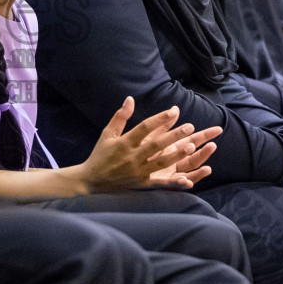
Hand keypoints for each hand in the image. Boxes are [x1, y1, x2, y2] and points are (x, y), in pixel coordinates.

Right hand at [81, 98, 217, 191]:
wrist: (91, 182)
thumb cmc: (100, 155)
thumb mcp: (107, 133)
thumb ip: (120, 116)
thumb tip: (130, 98)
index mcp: (124, 143)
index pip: (145, 128)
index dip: (160, 119)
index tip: (174, 111)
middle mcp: (132, 157)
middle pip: (156, 144)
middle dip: (174, 135)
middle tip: (190, 127)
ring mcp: (138, 172)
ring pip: (161, 162)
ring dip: (177, 154)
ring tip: (191, 146)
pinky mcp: (141, 185)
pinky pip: (159, 183)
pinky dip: (174, 183)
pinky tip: (187, 180)